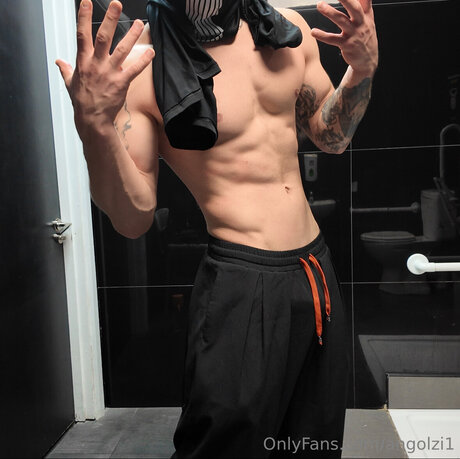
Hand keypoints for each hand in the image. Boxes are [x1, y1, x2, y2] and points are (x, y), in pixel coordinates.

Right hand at [56, 0, 154, 137]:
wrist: (92, 119)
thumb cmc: (82, 102)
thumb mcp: (70, 84)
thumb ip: (66, 70)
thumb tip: (58, 62)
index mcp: (83, 62)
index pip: (82, 35)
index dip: (84, 17)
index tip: (87, 2)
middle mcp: (96, 64)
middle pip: (103, 37)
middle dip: (111, 19)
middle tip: (117, 4)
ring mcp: (109, 73)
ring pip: (122, 50)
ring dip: (132, 36)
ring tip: (139, 24)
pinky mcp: (121, 83)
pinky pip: (134, 69)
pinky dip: (144, 61)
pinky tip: (151, 52)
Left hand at [311, 0, 377, 75]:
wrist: (368, 60)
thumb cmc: (365, 38)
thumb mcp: (369, 20)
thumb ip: (364, 6)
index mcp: (367, 16)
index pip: (365, 1)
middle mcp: (361, 24)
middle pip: (355, 8)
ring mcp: (354, 35)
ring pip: (341, 21)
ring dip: (330, 12)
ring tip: (320, 5)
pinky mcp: (346, 46)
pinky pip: (333, 39)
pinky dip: (322, 35)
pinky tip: (313, 32)